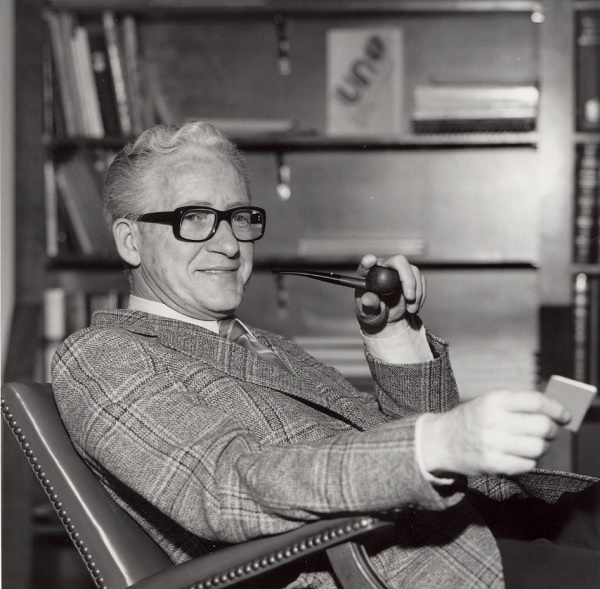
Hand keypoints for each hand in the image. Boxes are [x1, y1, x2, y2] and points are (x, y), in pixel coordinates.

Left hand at [354, 254, 425, 333]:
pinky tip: (414, 308)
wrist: (386, 319)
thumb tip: (368, 299)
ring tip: (411, 310)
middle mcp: (383, 268)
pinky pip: (421, 280)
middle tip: (410, 298)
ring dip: (417, 291)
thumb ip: (368, 306)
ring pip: (413, 271)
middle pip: (398, 261)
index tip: (370, 261)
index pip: (366, 263)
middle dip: (407, 279)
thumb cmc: (372, 314)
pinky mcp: (410, 277)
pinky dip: (420, 295)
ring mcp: (398, 271)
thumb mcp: (368, 314)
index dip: (368, 261)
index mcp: (366, 275)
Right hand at [420, 390, 571, 476]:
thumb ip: (518, 404)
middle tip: (549, 432)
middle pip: (542, 426)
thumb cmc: (472, 419)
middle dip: (552, 430)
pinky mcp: (493, 463)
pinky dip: (529, 461)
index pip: (537, 402)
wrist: (441, 440)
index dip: (557, 409)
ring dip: (542, 447)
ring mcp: (493, 443)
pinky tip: (519, 455)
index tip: (565, 416)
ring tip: (533, 444)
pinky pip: (527, 464)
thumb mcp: (489, 402)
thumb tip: (554, 412)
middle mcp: (494, 419)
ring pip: (538, 448)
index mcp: (495, 399)